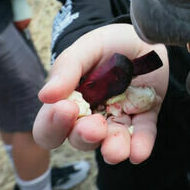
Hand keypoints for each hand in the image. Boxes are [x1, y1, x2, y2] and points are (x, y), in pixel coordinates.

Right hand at [33, 24, 168, 164]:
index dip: (53, 124)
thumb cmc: (109, 43)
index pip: (49, 126)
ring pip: (110, 144)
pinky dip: (140, 145)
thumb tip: (44, 96)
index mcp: (68, 101)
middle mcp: (90, 116)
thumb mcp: (87, 47)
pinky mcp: (144, 118)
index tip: (66, 109)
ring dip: (112, 149)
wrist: (145, 36)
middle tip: (94, 127)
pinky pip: (141, 136)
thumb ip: (67, 68)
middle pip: (79, 139)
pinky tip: (139, 153)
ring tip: (117, 150)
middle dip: (84, 136)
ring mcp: (118, 119)